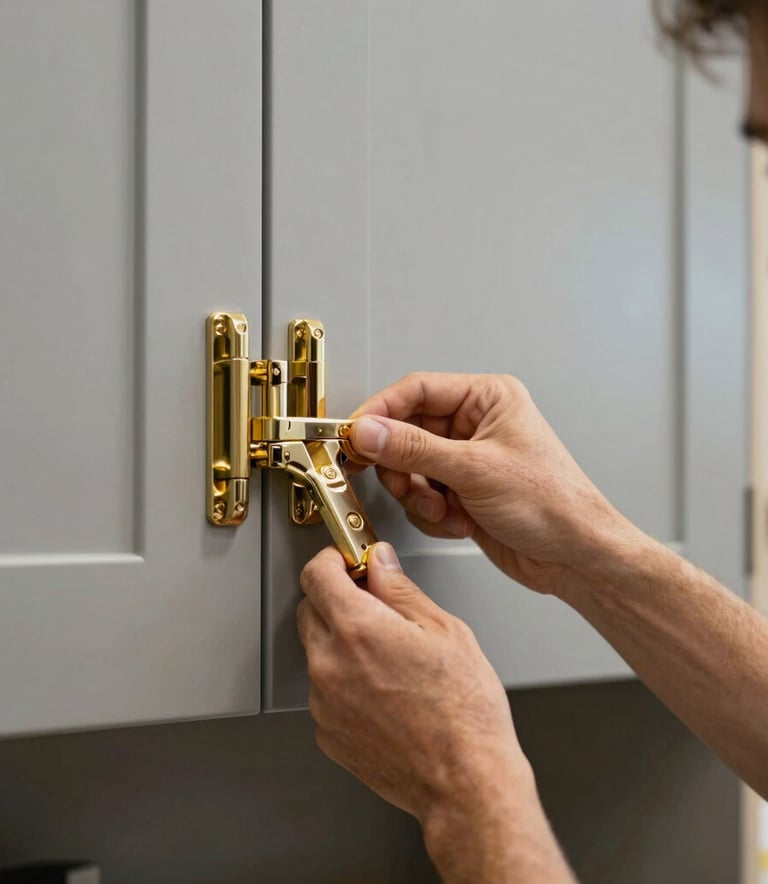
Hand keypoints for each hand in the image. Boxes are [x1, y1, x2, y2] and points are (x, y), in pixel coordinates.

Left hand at [297, 542, 573, 881]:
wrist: (465, 780)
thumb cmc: (465, 711)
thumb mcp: (444, 630)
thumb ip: (400, 590)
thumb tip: (380, 563)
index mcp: (358, 628)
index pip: (316, 574)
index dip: (331, 560)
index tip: (346, 561)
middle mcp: (330, 663)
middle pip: (310, 610)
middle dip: (336, 599)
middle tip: (374, 605)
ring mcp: (324, 702)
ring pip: (317, 652)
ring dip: (340, 644)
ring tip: (389, 659)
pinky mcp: (327, 733)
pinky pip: (325, 692)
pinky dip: (344, 683)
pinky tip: (384, 691)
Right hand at [349, 372, 638, 596]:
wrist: (575, 557)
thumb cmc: (553, 504)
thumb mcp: (475, 470)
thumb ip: (413, 449)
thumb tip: (369, 431)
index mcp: (487, 398)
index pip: (416, 390)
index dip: (380, 412)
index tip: (354, 435)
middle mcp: (475, 424)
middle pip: (406, 432)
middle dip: (402, 466)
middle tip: (403, 483)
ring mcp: (467, 460)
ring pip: (409, 468)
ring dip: (419, 495)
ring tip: (444, 508)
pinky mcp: (462, 491)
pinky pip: (422, 495)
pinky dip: (432, 513)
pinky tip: (459, 521)